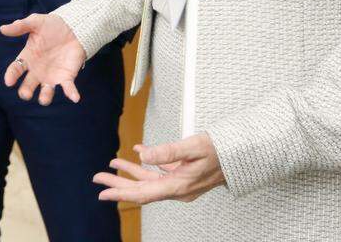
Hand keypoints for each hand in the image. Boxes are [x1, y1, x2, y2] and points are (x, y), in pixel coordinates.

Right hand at [0, 13, 86, 104]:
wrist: (73, 27)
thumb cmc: (52, 25)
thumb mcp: (36, 22)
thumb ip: (20, 26)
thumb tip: (2, 29)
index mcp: (28, 57)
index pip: (16, 69)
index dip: (11, 75)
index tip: (8, 82)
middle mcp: (38, 70)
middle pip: (28, 84)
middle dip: (26, 91)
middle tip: (25, 94)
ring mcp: (52, 75)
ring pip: (46, 91)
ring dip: (45, 97)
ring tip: (44, 100)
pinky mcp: (67, 76)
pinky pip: (68, 87)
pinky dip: (71, 93)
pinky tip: (75, 97)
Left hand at [93, 133, 225, 204]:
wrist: (242, 154)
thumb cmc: (220, 150)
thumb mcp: (194, 147)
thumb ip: (168, 151)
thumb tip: (142, 153)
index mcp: (179, 186)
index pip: (144, 193)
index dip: (121, 193)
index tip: (102, 193)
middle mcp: (178, 188)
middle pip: (142, 189)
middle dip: (119, 184)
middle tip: (97, 178)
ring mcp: (181, 183)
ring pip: (149, 181)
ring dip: (130, 173)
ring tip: (111, 164)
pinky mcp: (183, 175)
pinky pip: (160, 173)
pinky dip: (146, 164)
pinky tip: (137, 153)